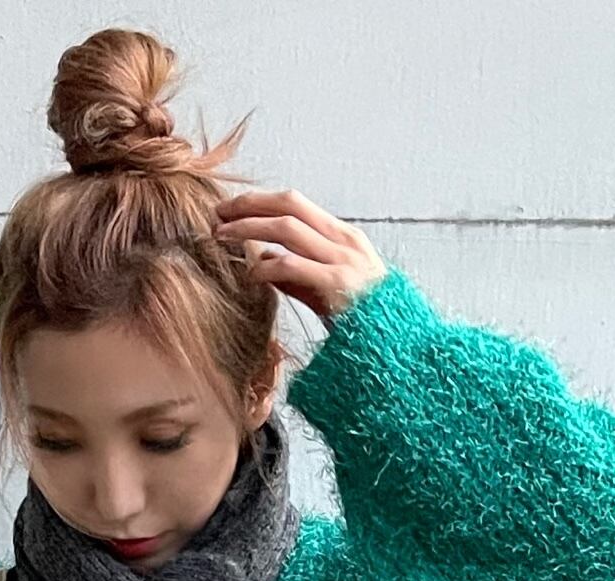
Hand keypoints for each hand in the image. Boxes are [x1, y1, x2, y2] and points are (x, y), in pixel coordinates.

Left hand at [215, 188, 389, 326]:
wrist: (397, 344)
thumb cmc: (363, 321)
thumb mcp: (328, 290)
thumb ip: (297, 275)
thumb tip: (263, 260)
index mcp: (344, 236)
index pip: (296, 204)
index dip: (260, 201)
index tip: (232, 209)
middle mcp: (344, 241)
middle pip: (289, 205)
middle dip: (249, 205)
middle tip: (217, 214)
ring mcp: (342, 260)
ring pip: (286, 228)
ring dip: (248, 229)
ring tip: (221, 238)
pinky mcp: (336, 284)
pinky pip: (292, 266)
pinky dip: (265, 266)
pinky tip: (249, 274)